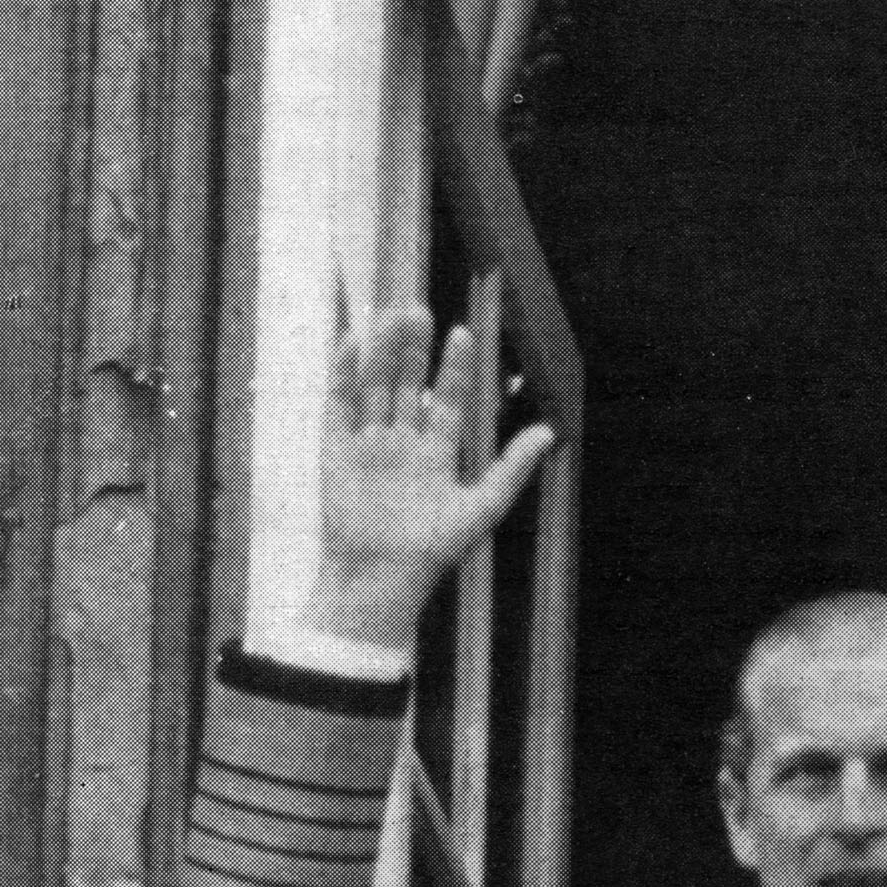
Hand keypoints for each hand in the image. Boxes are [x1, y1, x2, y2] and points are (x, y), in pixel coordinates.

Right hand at [303, 300, 554, 654]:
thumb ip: (513, 467)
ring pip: (376, 385)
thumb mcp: (483, 505)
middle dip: (414, 349)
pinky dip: (344, 372)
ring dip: (383, 350)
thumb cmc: (433, 549)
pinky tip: (354, 341)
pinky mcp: (336, 448)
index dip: (455, 367)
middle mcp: (402, 443)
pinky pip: (340, 402)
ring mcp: (368, 442)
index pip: (449, 400)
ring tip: (394, 314)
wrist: (382, 575)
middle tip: (420, 310)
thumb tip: (550, 433)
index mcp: (437, 454)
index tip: (463, 333)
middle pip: (408, 384)